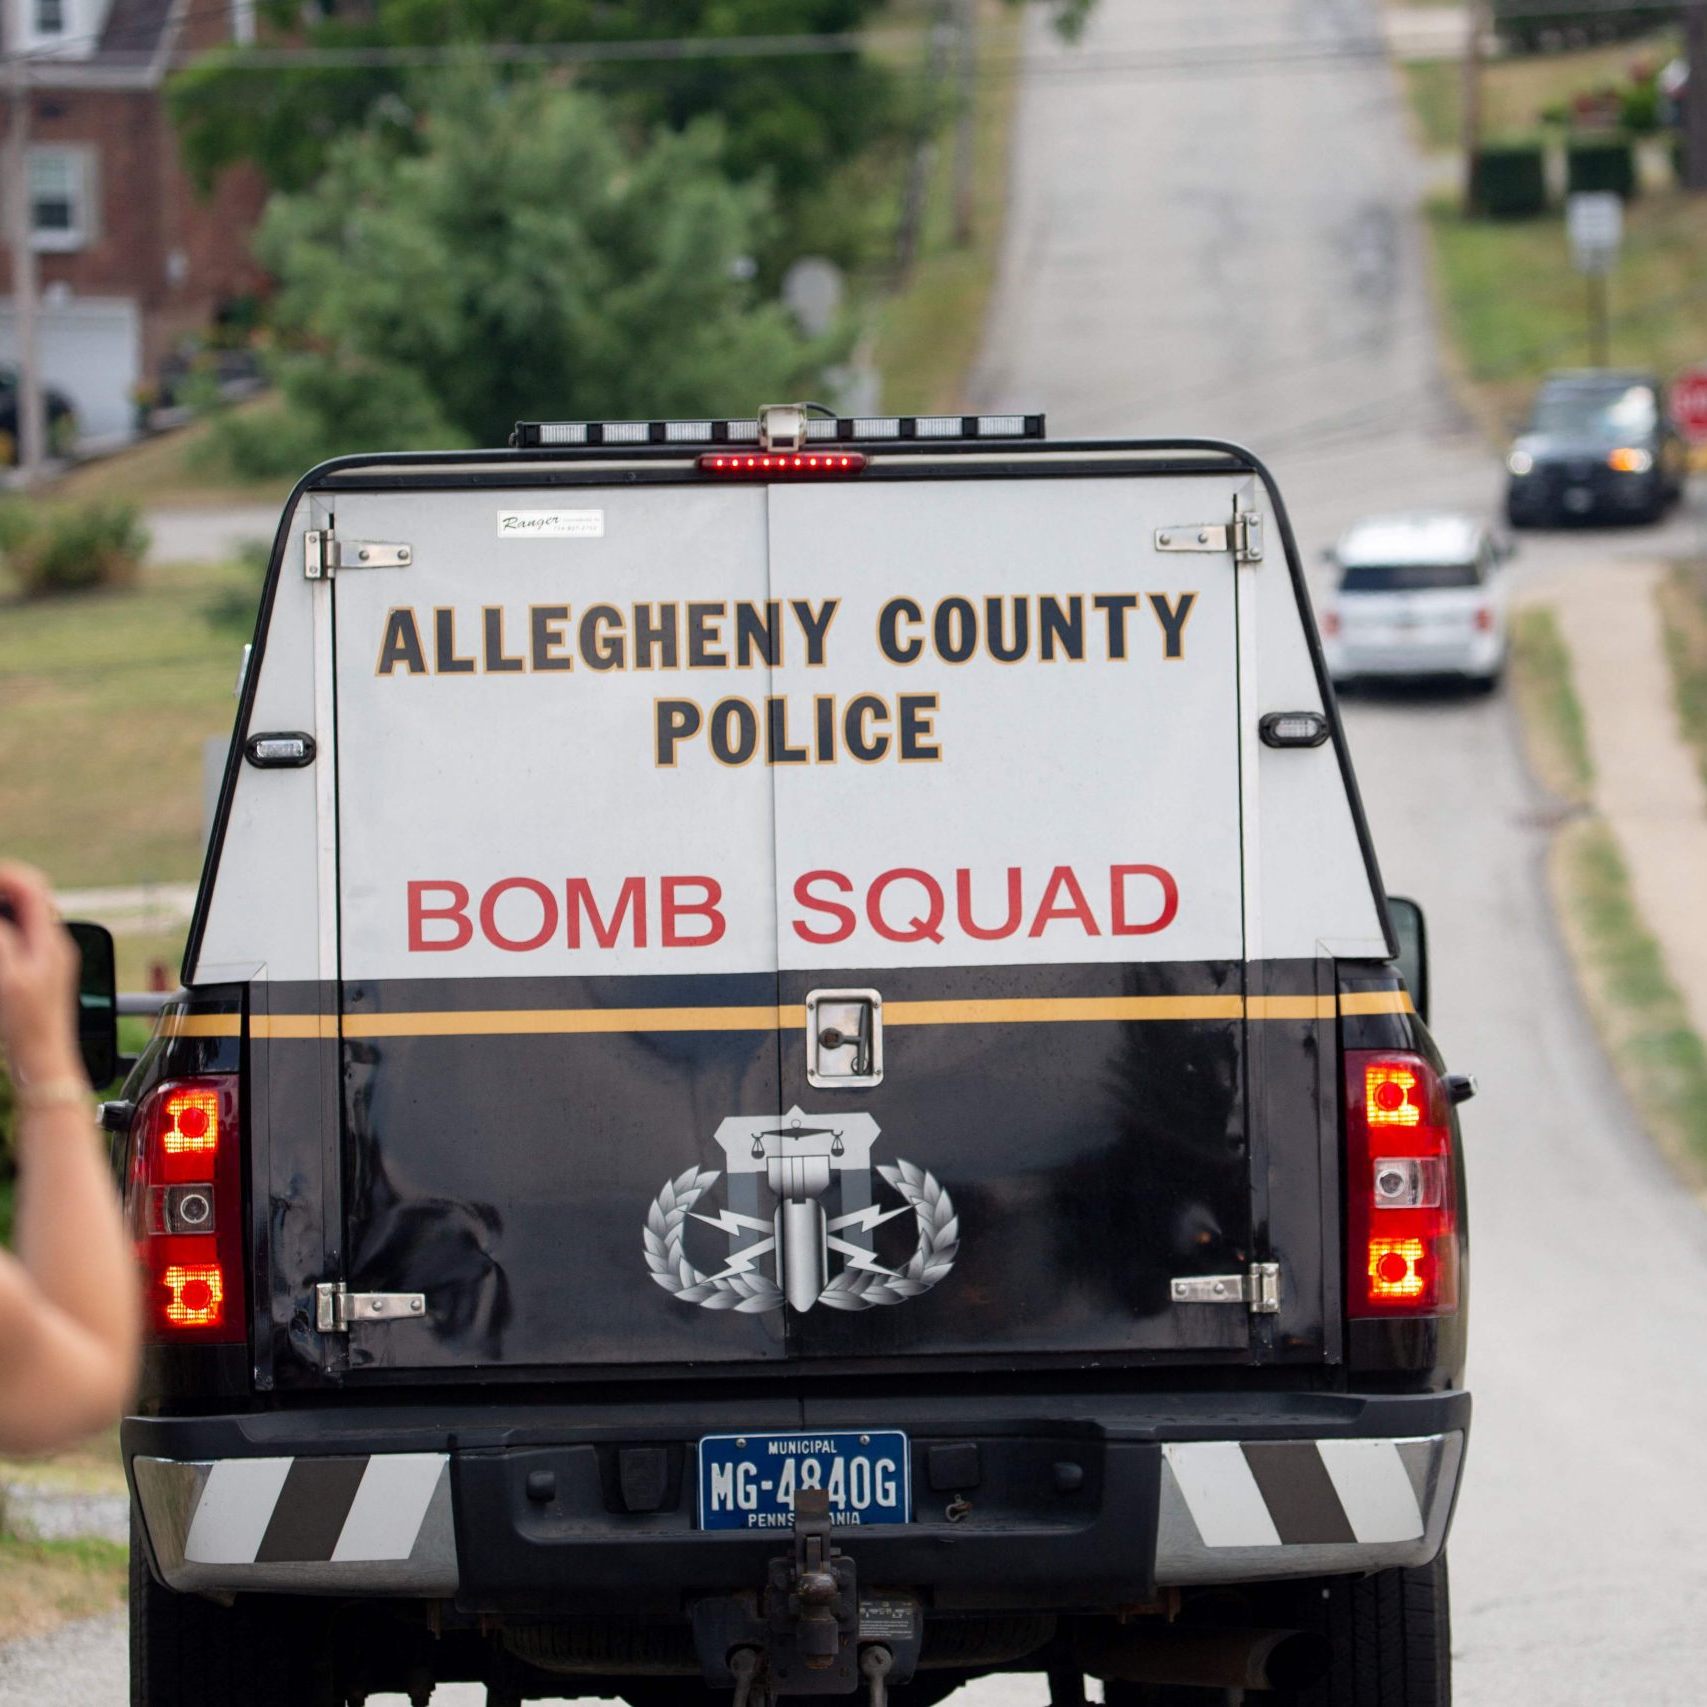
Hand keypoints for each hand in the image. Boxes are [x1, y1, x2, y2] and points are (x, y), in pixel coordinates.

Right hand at [0, 862, 83, 1087]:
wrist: (43, 1062)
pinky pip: (17, 939)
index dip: (2, 874)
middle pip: (26, 897)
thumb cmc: (29, 1025)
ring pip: (20, 917)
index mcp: (50, 940)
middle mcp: (51, 944)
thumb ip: (2, 936)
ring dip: (1, 909)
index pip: (31, 886)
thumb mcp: (9, 976)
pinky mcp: (33, 975)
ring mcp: (44, 959)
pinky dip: (3, 929)